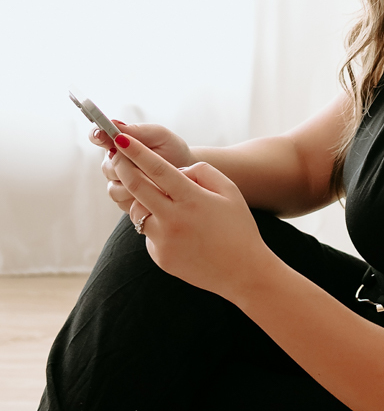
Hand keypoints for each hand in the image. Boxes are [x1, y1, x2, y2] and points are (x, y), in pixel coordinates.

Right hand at [89, 122, 192, 214]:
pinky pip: (122, 202)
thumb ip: (138, 131)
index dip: (97, 135)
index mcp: (119, 142)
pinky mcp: (125, 200)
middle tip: (142, 164)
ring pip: (113, 188)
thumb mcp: (160, 135)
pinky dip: (137, 199)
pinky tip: (152, 192)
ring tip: (153, 180)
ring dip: (133, 185)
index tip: (101, 134)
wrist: (187, 174)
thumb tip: (114, 123)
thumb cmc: (173, 150)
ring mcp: (118, 182)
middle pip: (107, 167)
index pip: (98, 136)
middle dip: (125, 167)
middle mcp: (115, 162)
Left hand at [111, 133, 268, 299]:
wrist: (243, 272)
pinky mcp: (160, 257)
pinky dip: (157, 226)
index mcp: (192, 199)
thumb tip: (178, 171)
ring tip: (164, 202)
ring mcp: (164, 241)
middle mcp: (173, 219)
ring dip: (141, 200)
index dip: (136, 152)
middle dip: (122, 167)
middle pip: (136, 187)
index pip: (157, 169)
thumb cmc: (239, 227)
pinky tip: (180, 233)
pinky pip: (149, 233)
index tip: (120, 138)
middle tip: (114, 155)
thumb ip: (202, 171)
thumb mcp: (229, 190)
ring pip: (138, 211)